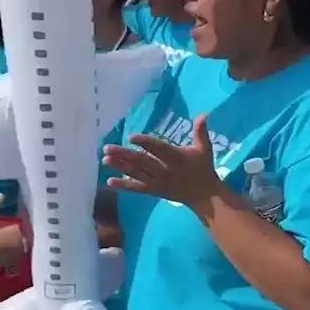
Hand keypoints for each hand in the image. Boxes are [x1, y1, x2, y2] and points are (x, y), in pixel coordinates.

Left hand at [103, 115, 222, 206]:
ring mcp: (158, 182)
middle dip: (124, 155)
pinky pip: (137, 188)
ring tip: (105, 159)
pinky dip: (124, 185)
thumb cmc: (203, 169)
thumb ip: (201, 132)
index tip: (131, 137)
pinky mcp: (154, 191)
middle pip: (142, 162)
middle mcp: (165, 171)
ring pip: (136, 174)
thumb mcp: (204, 149)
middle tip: (107, 148)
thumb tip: (204, 114)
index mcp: (177, 159)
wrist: (203, 196)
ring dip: (120, 166)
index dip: (145, 143)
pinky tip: (110, 180)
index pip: (159, 149)